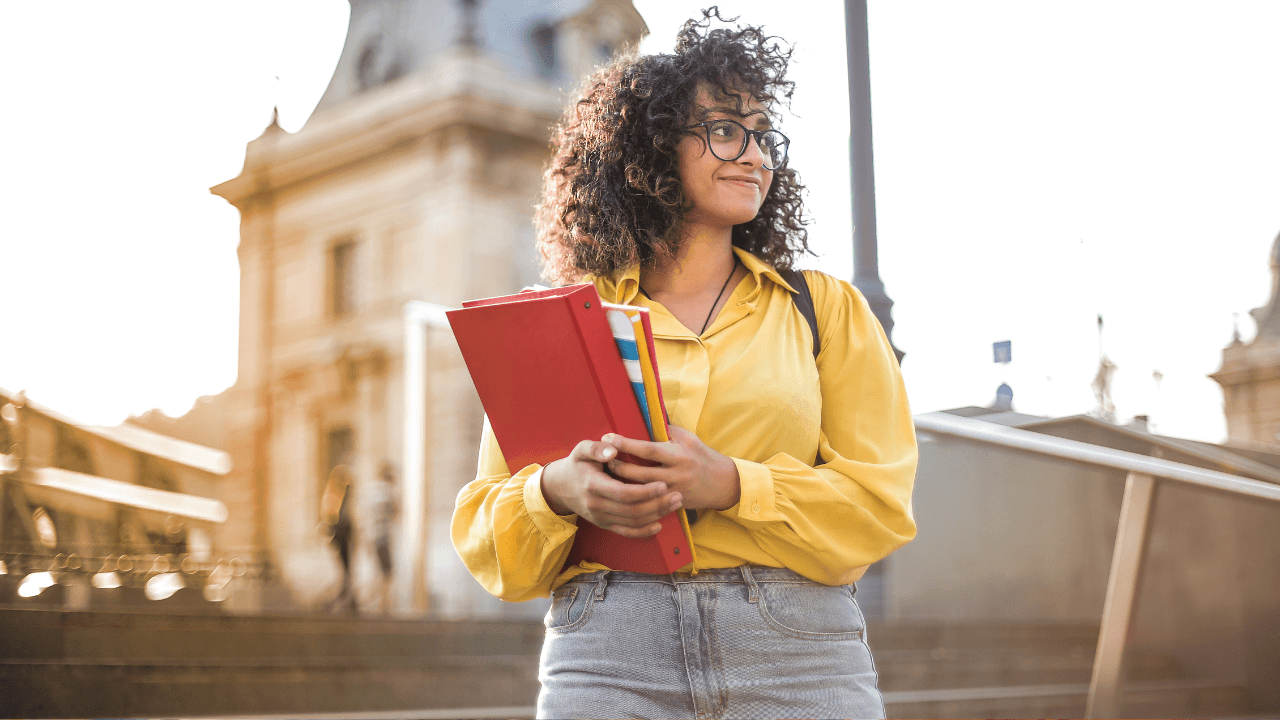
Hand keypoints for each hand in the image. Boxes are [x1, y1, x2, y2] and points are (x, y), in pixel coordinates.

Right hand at [541, 438, 683, 537]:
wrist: (560, 487)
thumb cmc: (577, 464)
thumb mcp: (581, 450)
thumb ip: (596, 448)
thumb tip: (613, 450)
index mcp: (592, 485)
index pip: (623, 493)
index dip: (645, 492)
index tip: (663, 484)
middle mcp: (596, 505)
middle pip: (632, 510)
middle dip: (657, 504)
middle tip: (677, 495)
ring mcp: (600, 518)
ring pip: (632, 522)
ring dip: (656, 515)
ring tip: (674, 504)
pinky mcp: (604, 525)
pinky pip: (626, 532)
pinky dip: (644, 531)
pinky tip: (659, 524)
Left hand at [603, 426, 740, 511]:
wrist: (723, 484)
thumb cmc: (703, 456)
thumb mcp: (689, 439)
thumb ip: (668, 431)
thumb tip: (646, 420)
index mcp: (679, 455)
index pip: (648, 449)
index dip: (626, 444)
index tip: (608, 438)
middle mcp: (676, 474)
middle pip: (640, 473)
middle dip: (619, 466)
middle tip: (602, 458)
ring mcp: (674, 492)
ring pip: (642, 490)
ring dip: (623, 483)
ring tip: (607, 474)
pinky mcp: (673, 504)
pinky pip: (650, 502)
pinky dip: (634, 497)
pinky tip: (621, 492)